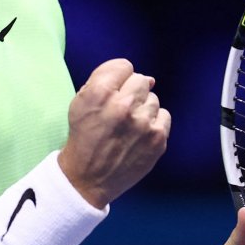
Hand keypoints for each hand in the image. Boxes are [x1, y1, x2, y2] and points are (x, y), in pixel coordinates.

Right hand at [56, 58, 170, 207]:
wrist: (87, 178)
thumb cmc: (84, 137)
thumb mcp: (80, 102)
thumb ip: (107, 80)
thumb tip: (149, 79)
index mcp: (99, 93)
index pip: (124, 66)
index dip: (118, 79)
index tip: (113, 92)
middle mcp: (123, 105)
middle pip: (141, 80)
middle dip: (131, 93)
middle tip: (120, 112)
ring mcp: (143, 123)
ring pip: (153, 99)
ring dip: (142, 109)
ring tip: (128, 127)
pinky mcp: (157, 139)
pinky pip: (164, 116)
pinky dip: (153, 123)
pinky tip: (139, 134)